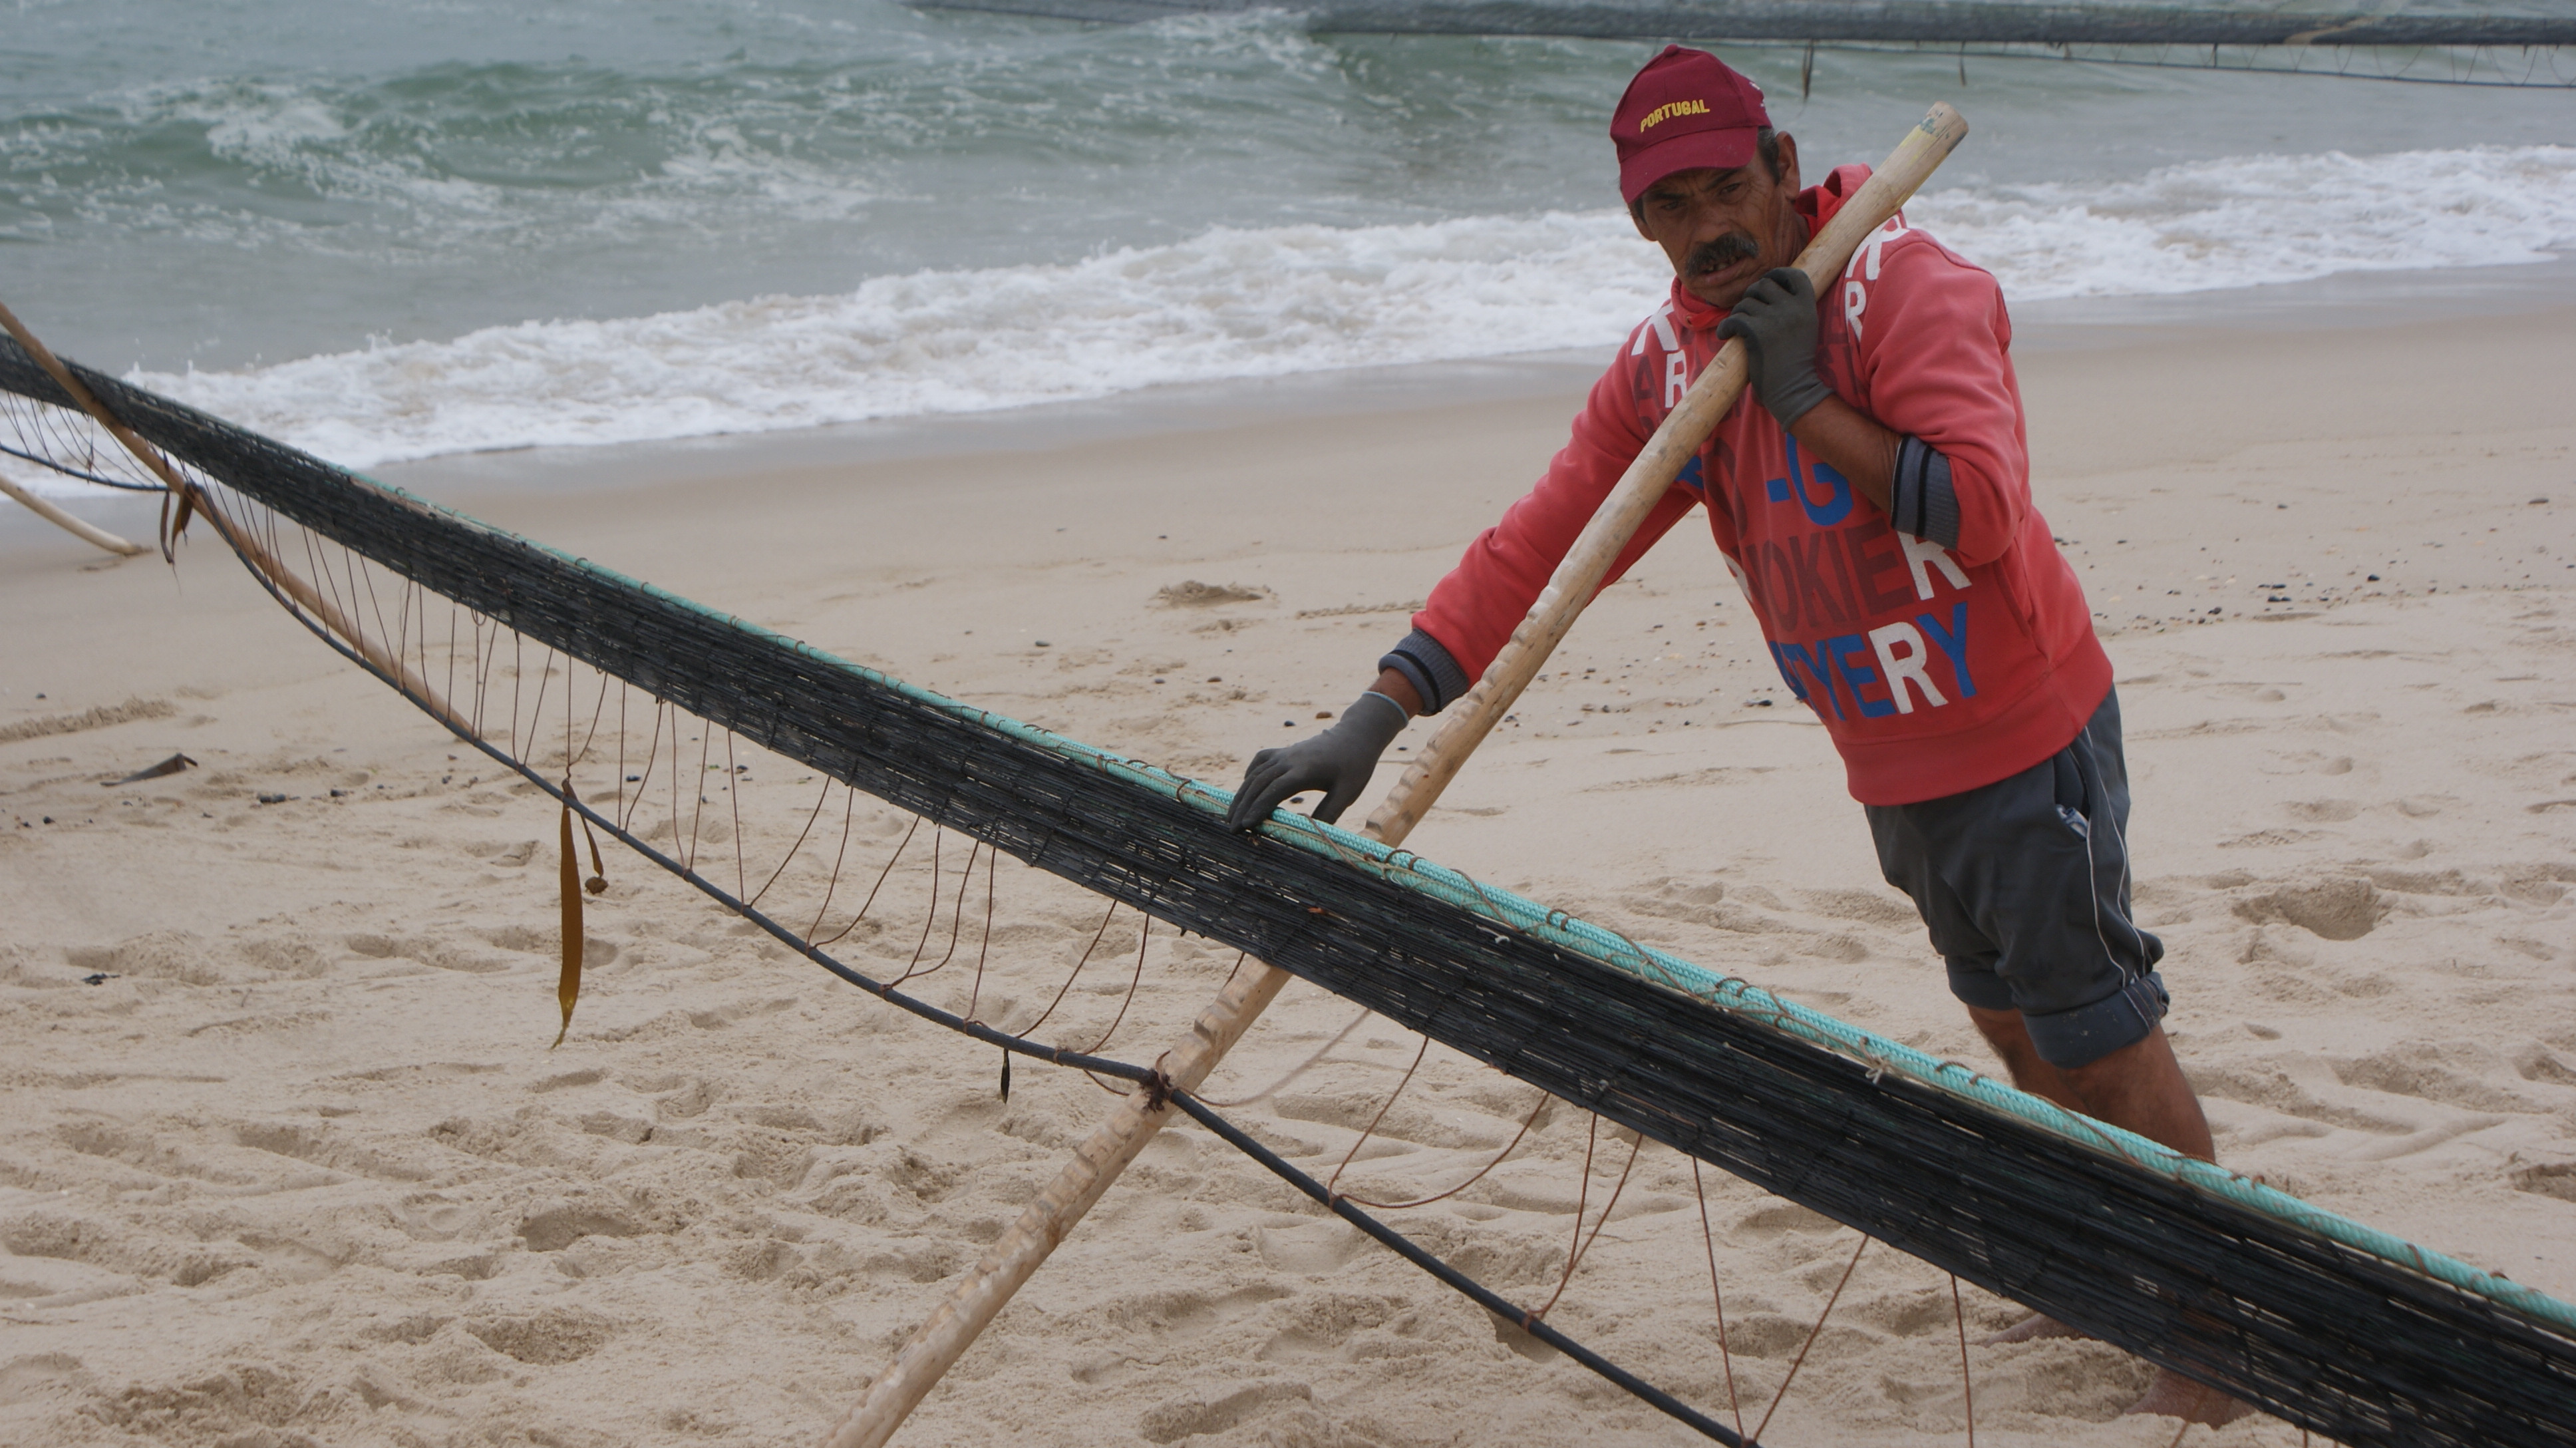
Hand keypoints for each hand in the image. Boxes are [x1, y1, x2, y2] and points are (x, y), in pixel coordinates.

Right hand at [1225, 690, 1409, 831]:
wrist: (1355, 736)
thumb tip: (1310, 833)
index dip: (1258, 808)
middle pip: (1258, 784)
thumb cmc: (1354, 766)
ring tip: (1231, 816)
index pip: (1274, 791)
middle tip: (1232, 829)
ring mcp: (1284, 754)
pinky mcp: (1283, 751)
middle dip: (1243, 807)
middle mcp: (1289, 760)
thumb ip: (1329, 812)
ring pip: (1255, 774)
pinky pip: (1259, 762)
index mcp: (1304, 770)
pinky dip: (1249, 776)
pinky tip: (1245, 789)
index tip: (1246, 826)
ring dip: (1241, 795)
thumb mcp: (1348, 792)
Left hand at [1716, 266, 1831, 426]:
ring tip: (1740, 330)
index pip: (1794, 274)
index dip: (1778, 274)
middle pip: (1764, 284)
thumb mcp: (1806, 327)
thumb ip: (1793, 307)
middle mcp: (1792, 308)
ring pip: (1746, 302)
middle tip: (1749, 313)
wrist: (1793, 389)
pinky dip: (1725, 327)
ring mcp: (1774, 319)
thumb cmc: (1795, 361)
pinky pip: (1733, 318)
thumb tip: (1768, 287)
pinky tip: (1726, 335)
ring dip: (1739, 314)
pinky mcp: (1756, 332)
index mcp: (1807, 306)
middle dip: (1752, 295)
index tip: (1768, 284)